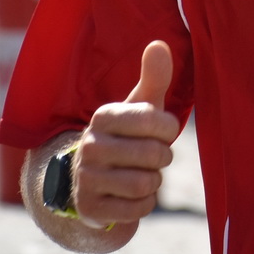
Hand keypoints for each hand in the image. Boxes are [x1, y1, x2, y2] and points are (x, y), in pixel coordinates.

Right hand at [72, 41, 179, 231]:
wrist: (93, 182)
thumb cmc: (127, 137)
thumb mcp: (140, 108)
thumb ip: (153, 78)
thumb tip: (159, 44)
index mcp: (103, 116)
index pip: (156, 121)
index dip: (168, 130)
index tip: (161, 131)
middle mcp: (88, 145)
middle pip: (154, 155)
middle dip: (162, 159)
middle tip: (151, 157)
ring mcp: (85, 179)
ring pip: (146, 183)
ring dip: (153, 182)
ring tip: (140, 174)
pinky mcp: (90, 208)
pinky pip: (138, 209)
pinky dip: (143, 204)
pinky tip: (130, 195)